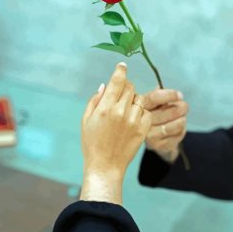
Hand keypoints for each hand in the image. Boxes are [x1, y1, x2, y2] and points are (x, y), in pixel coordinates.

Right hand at [80, 62, 151, 203]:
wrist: (105, 165)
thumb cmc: (92, 143)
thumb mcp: (86, 120)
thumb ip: (95, 100)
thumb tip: (105, 85)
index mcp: (105, 108)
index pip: (117, 81)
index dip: (120, 70)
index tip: (122, 65)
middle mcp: (121, 111)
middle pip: (130, 88)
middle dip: (125, 87)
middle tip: (120, 95)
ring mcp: (134, 120)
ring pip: (139, 99)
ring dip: (133, 100)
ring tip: (125, 110)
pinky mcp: (143, 129)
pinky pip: (146, 112)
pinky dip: (140, 112)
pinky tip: (133, 119)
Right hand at [143, 87, 188, 162]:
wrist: (152, 138)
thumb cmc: (153, 114)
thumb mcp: (153, 103)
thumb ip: (159, 95)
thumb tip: (166, 89)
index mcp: (138, 106)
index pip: (154, 98)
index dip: (169, 95)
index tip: (180, 95)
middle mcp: (140, 121)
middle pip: (168, 112)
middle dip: (181, 107)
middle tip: (184, 106)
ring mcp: (148, 135)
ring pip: (175, 125)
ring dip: (182, 119)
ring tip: (182, 117)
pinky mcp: (157, 145)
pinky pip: (177, 135)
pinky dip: (181, 129)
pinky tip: (177, 128)